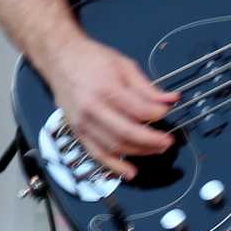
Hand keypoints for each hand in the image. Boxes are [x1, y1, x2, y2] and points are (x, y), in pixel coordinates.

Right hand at [42, 35, 176, 180]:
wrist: (60, 59)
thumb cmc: (90, 59)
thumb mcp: (124, 65)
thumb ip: (147, 87)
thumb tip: (170, 100)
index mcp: (107, 88)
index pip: (138, 110)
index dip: (157, 115)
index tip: (166, 113)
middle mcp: (93, 108)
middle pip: (127, 133)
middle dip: (152, 141)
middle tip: (168, 141)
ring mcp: (83, 122)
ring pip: (114, 146)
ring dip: (139, 152)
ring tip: (157, 150)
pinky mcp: (77, 132)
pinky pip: (96, 154)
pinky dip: (113, 166)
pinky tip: (129, 171)